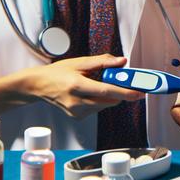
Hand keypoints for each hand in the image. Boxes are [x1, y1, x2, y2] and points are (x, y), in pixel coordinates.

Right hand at [25, 54, 144, 118]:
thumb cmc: (58, 73)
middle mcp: (77, 102)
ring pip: (105, 106)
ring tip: (96, 84)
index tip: (140, 92)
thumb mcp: (80, 63)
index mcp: (77, 86)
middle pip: (109, 101)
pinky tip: (89, 93)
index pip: (107, 91)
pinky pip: (97, 109)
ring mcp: (76, 112)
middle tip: (122, 80)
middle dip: (119, 92)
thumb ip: (103, 62)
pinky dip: (99, 101)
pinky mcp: (77, 117)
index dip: (126, 92)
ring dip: (108, 96)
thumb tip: (122, 62)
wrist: (39, 86)